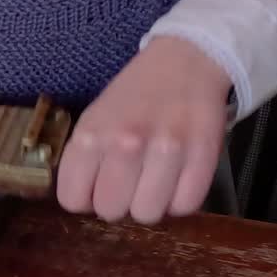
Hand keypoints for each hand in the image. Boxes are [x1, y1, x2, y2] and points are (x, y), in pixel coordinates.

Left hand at [56, 35, 230, 224]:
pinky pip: (184, 206)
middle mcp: (125, 144)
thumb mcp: (94, 119)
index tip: (96, 188)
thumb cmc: (134, 96)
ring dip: (150, 204)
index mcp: (91, 135)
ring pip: (147, 214)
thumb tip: (83, 202)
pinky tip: (176, 179)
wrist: (185, 62)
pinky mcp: (203, 156)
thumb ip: (83, 160)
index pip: (73, 200)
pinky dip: (180, 200)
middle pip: (110, 211)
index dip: (85, 199)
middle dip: (117, 203)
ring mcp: (166, 151)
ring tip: (154, 181)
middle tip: (128, 184)